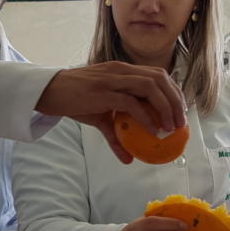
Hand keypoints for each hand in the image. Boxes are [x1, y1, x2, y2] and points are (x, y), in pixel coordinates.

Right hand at [35, 62, 187, 163]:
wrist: (49, 92)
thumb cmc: (75, 101)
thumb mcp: (99, 116)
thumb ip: (117, 135)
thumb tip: (128, 159)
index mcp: (124, 70)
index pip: (158, 75)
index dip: (173, 91)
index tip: (180, 111)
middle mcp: (121, 70)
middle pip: (160, 78)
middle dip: (175, 100)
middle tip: (180, 123)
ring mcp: (113, 79)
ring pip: (150, 87)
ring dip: (165, 107)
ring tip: (171, 127)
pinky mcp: (103, 91)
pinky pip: (131, 103)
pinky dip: (145, 117)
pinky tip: (153, 130)